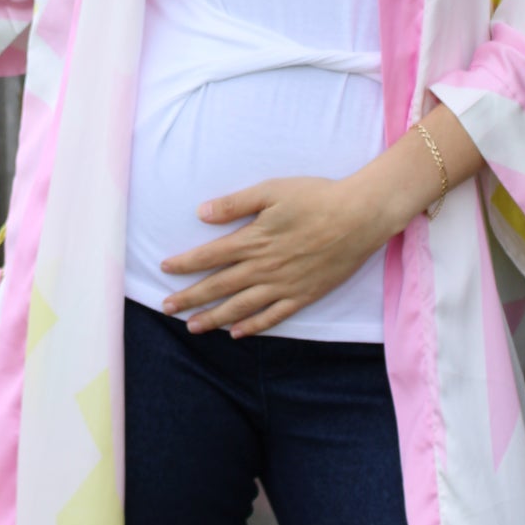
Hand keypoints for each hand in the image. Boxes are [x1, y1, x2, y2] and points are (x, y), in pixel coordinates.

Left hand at [159, 173, 391, 338]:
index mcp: (253, 240)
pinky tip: (236, 333)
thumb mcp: (271, 190)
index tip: (164, 270)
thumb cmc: (316, 197)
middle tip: (166, 309)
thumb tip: (201, 213)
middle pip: (218, 286)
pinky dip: (252, 327)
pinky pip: (273, 317)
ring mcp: (283, 285)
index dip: (185, 264)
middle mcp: (264, 267)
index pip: (209, 256)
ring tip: (191, 327)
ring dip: (212, 318)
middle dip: (189, 298)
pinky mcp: (303, 295)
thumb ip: (235, 203)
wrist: (359, 217)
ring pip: (240, 307)